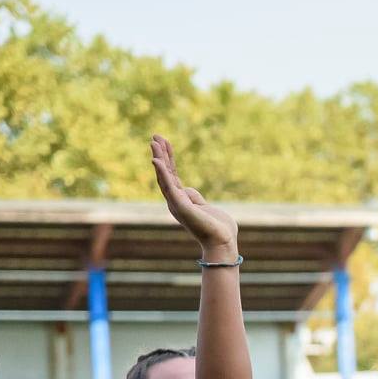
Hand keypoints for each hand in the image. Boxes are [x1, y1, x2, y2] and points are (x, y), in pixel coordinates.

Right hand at [151, 135, 238, 258]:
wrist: (223, 242)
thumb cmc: (218, 228)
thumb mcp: (206, 207)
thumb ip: (195, 197)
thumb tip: (187, 189)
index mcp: (181, 201)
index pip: (172, 175)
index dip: (168, 158)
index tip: (165, 142)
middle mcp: (175, 201)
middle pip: (165, 173)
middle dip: (161, 154)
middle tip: (155, 136)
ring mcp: (176, 204)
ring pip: (164, 177)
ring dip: (159, 159)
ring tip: (154, 142)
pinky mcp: (181, 206)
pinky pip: (169, 186)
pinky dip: (162, 173)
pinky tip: (156, 160)